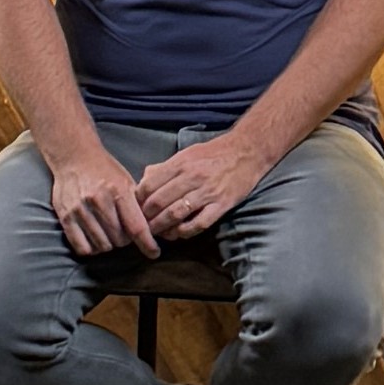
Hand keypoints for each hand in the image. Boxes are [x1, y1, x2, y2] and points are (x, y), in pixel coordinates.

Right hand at [48, 144, 162, 260]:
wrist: (74, 156)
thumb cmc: (104, 170)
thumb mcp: (126, 181)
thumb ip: (137, 205)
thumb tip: (152, 230)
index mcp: (118, 191)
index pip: (136, 227)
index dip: (147, 244)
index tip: (154, 253)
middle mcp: (99, 201)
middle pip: (120, 240)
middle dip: (125, 240)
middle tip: (123, 232)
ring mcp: (80, 210)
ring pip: (102, 245)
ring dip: (109, 244)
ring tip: (109, 233)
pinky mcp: (65, 217)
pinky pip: (83, 247)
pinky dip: (92, 248)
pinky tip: (95, 239)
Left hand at [130, 130, 269, 241]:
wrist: (247, 151)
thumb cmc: (214, 152)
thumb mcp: (187, 153)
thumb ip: (166, 167)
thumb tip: (145, 177)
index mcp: (180, 164)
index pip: (149, 185)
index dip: (139, 200)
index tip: (136, 208)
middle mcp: (191, 177)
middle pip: (159, 202)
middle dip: (147, 217)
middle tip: (142, 226)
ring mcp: (207, 192)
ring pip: (175, 214)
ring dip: (162, 227)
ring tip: (156, 233)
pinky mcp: (222, 204)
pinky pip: (199, 223)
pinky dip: (185, 231)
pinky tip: (179, 233)